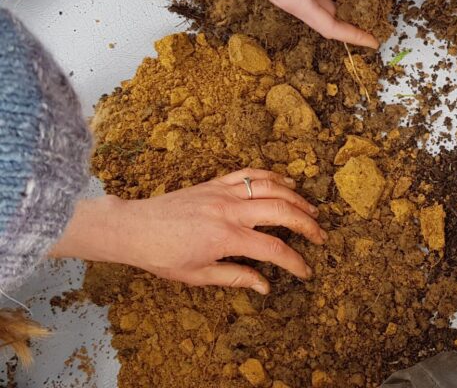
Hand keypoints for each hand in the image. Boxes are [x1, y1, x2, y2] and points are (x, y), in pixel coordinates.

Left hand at [51, 169, 325, 294]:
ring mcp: (223, 192)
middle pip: (281, 211)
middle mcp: (229, 210)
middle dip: (307, 224)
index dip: (295, 261)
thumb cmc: (162, 256)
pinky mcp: (215, 183)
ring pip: (270, 187)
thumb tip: (266, 285)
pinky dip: (271, 177)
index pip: (273, 248)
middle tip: (321, 236)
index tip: (306, 271)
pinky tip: (285, 184)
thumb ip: (236, 277)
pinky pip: (250, 174)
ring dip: (296, 198)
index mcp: (226, 237)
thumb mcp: (198, 275)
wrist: (132, 228)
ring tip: (311, 210)